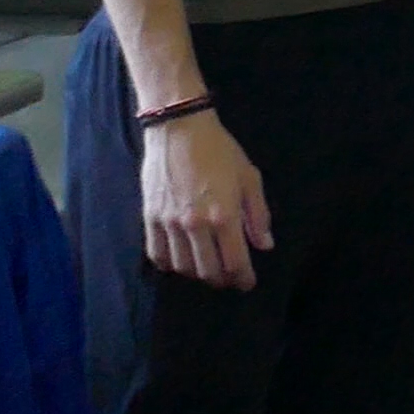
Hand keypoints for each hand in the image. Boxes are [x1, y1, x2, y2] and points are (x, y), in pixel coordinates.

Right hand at [142, 109, 270, 289]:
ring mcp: (168, 223)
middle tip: (229, 279)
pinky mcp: (149, 218)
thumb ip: (258, 215)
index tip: (247, 283)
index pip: (234, 261)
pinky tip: (180, 261)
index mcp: (224, 215)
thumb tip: (264, 245)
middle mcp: (195, 224)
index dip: (243, 278)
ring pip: (182, 267)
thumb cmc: (220, 151)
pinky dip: (169, 264)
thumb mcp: (249, 178)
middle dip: (222, 280)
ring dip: (197, 274)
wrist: (179, 130)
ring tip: (207, 270)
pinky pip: (157, 254)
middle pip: (207, 270)